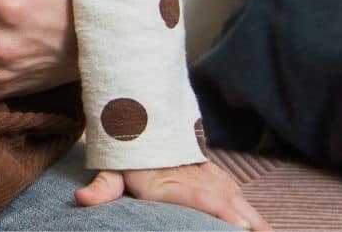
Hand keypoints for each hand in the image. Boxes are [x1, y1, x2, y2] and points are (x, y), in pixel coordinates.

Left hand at [75, 162, 268, 229]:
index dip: (220, 210)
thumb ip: (103, 185)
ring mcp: (213, 182)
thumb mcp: (112, 167)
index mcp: (170, 183)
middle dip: (249, 224)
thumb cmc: (129, 154)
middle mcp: (197, 181)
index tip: (239, 223)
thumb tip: (82, 199)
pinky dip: (258, 220)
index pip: (200, 197)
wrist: (147, 121)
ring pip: (240, 204)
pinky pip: (243, 203)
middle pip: (228, 204)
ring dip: (258, 224)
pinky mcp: (222, 184)